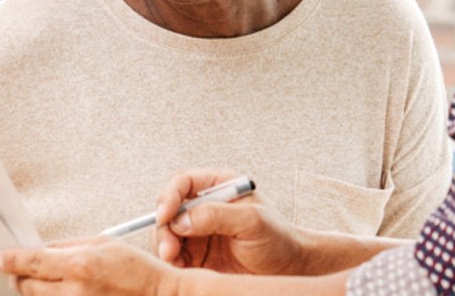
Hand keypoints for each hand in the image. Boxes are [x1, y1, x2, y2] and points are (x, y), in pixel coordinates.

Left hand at [0, 237, 179, 295]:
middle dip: (18, 276)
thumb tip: (40, 249)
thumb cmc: (136, 270)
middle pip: (27, 286)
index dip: (10, 260)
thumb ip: (68, 246)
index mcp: (80, 265)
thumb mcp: (103, 244)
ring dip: (32, 291)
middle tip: (20, 269)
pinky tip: (58, 291)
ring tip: (43, 281)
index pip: (31, 262)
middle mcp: (74, 292)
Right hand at [154, 168, 305, 275]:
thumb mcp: (252, 221)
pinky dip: (172, 263)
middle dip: (164, 228)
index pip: (183, 183)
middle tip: (169, 249)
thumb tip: (181, 219)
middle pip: (169, 209)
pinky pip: (174, 256)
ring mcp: (198, 231)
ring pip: (167, 234)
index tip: (165, 216)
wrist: (290, 269)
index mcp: (218, 186)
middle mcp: (204, 206)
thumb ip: (217, 215)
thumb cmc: (278, 239)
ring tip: (176, 262)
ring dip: (165, 247)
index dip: (169, 197)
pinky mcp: (197, 254)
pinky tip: (182, 271)